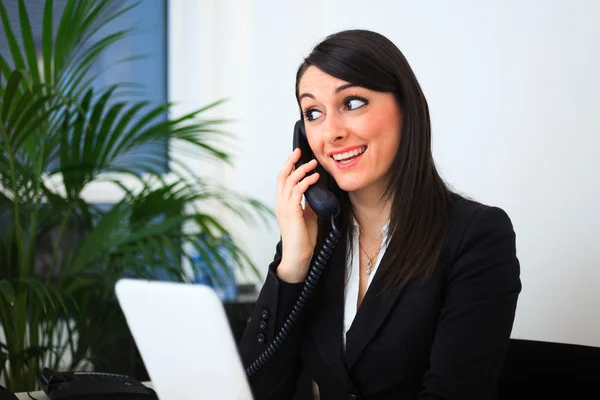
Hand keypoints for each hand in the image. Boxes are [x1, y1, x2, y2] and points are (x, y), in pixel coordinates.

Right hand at [274, 148, 319, 282]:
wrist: (298, 257)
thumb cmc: (302, 240)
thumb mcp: (308, 217)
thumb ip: (308, 204)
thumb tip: (315, 192)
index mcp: (283, 204)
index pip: (282, 180)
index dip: (289, 167)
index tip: (297, 157)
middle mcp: (281, 204)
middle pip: (282, 176)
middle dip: (290, 162)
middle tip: (299, 151)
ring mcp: (284, 207)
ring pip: (289, 181)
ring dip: (302, 170)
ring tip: (313, 164)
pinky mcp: (291, 211)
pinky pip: (297, 191)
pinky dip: (307, 182)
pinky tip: (315, 178)